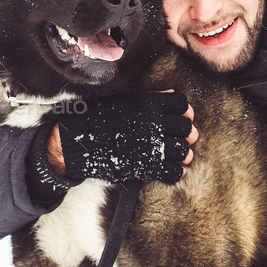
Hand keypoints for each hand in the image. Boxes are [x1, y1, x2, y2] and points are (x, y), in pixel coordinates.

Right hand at [47, 90, 197, 183]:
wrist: (79, 141)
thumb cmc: (98, 117)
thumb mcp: (124, 100)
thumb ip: (149, 97)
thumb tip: (170, 93)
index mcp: (150, 104)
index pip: (181, 103)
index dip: (184, 110)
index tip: (182, 116)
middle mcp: (155, 123)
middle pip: (185, 127)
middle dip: (186, 133)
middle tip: (183, 138)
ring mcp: (152, 145)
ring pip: (183, 149)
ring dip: (184, 153)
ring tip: (182, 156)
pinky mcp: (147, 165)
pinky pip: (173, 171)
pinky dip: (177, 172)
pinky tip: (174, 171)